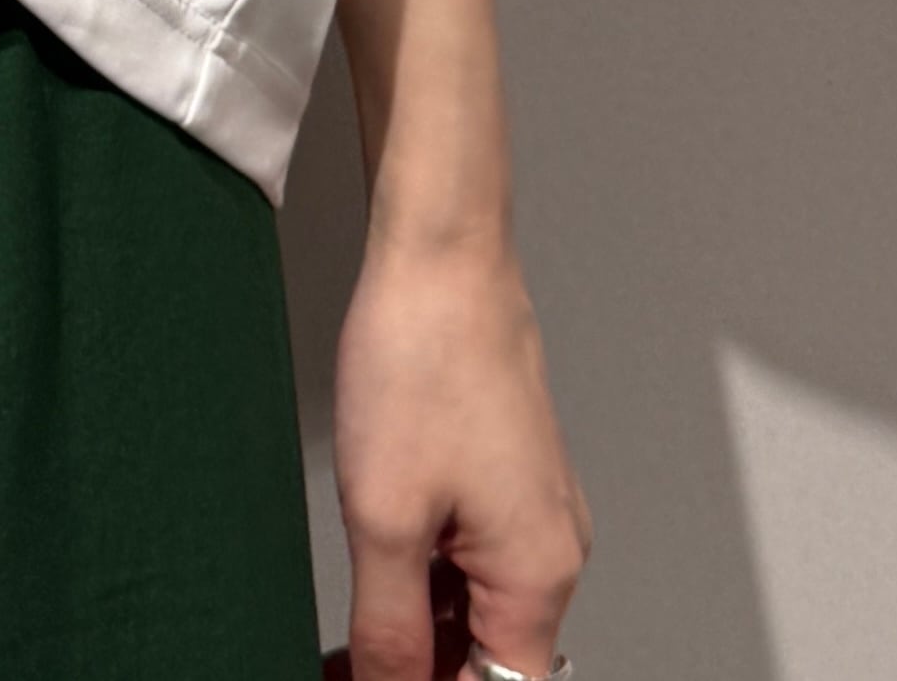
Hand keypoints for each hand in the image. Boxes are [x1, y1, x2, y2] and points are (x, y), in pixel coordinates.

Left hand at [329, 229, 586, 680]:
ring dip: (419, 629)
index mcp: (538, 576)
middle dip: (420, 669)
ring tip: (346, 632)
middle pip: (491, 657)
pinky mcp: (508, 478)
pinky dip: (427, 580)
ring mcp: (532, 512)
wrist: (440, 256)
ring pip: (479, 609)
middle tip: (345, 663)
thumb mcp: (385, 517)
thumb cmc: (422, 359)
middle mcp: (551, 550)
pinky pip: (474, 558)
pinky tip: (376, 571)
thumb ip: (390, 628)